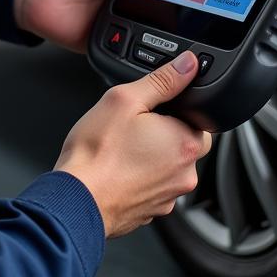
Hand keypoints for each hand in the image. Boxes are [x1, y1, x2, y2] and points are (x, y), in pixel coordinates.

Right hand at [55, 51, 211, 237]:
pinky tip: (117, 167)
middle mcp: (185, 174)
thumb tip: (188, 65)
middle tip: (133, 125)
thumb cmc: (97, 152)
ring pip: (168, 165)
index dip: (176, 108)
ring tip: (120, 147)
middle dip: (163, 131)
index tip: (152, 107)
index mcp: (185, 143)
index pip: (200, 118)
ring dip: (151, 155)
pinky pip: (154, 185)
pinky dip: (140, 175)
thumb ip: (162, 80)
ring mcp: (169, 196)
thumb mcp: (125, 99)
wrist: (76, 198)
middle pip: (184, 142)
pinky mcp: (153, 210)